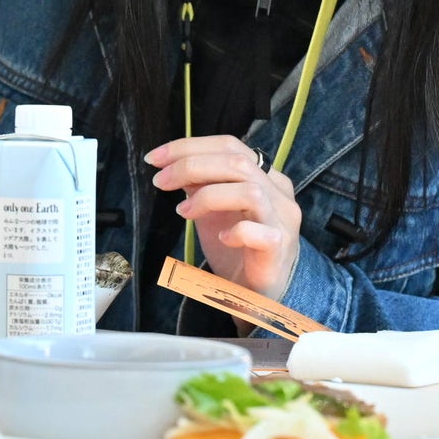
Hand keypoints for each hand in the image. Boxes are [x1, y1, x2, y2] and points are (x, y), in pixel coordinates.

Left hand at [146, 134, 302, 296]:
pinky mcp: (279, 248)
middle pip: (237, 162)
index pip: (229, 145)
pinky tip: (221, 238)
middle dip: (191, 166)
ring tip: (184, 213)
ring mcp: (282, 220)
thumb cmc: (237, 248)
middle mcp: (279, 192)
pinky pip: (259, 232)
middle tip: (161, 181)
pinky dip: (235, 230)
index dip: (189, 146)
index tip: (155, 158)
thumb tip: (172, 163)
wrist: (260, 293)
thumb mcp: (212, 210)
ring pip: (250, 192)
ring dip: (209, 196)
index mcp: (264, 176)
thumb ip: (199, 185)